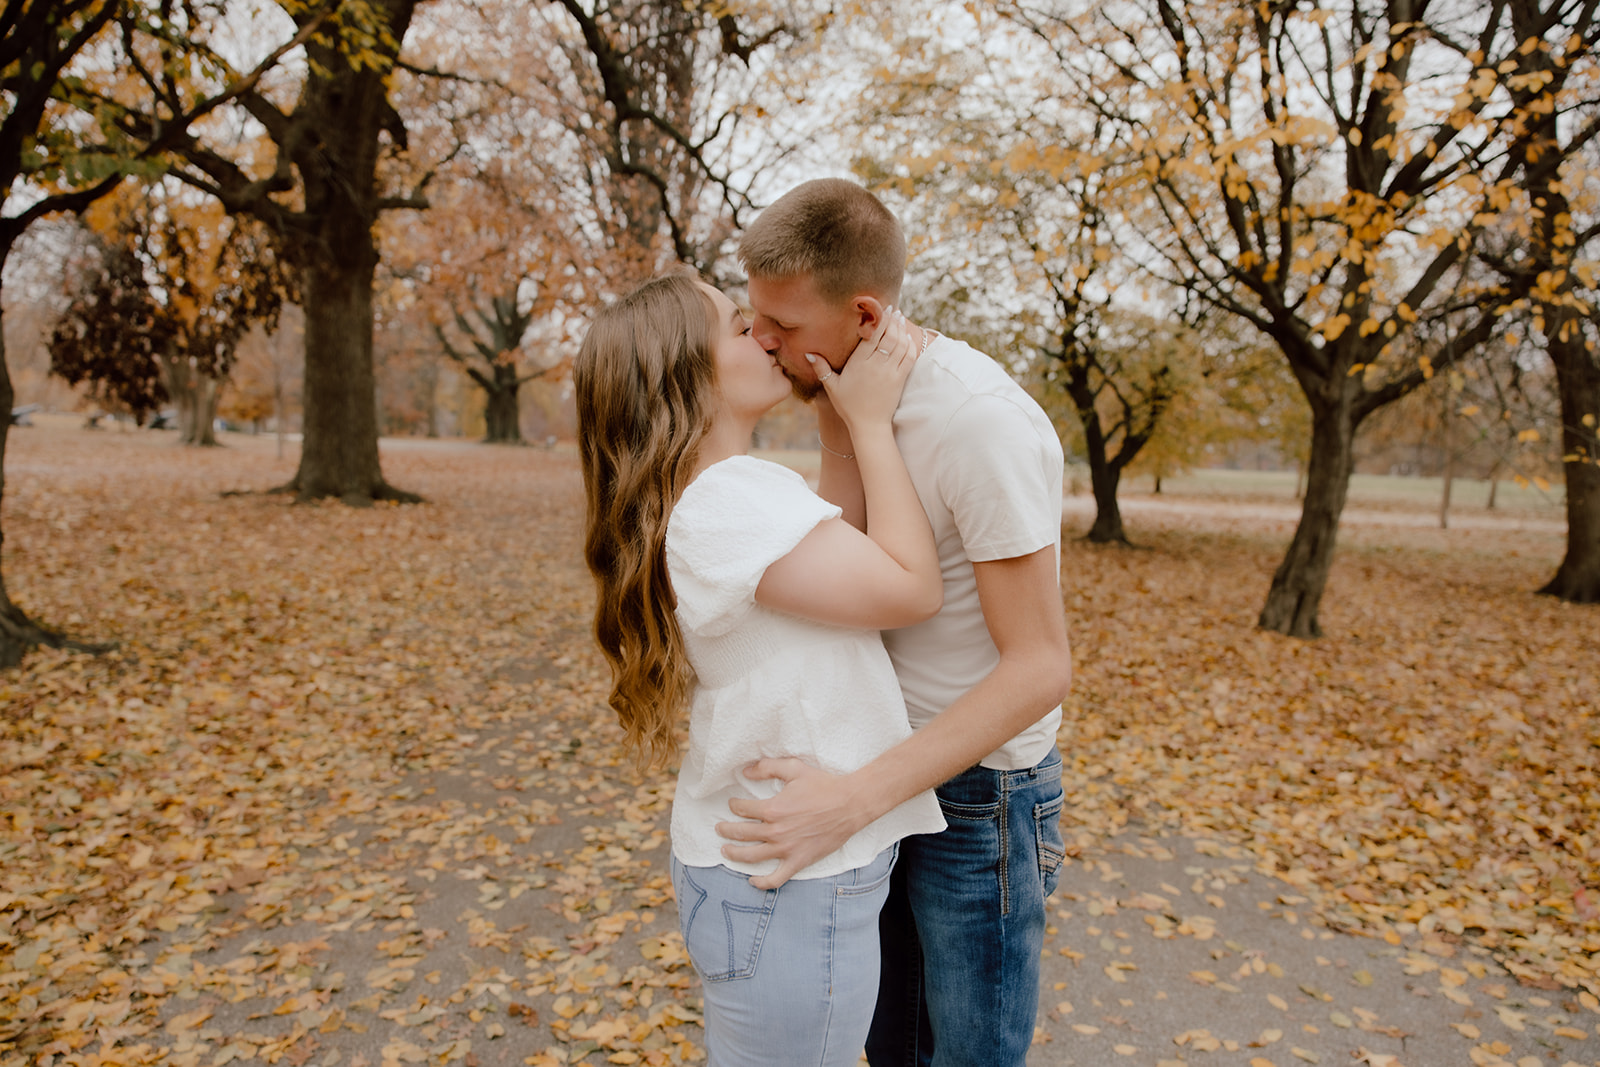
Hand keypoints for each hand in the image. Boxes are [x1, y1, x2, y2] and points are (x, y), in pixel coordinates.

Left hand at [716, 758, 871, 889]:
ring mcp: (786, 849)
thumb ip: (767, 767)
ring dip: (734, 854)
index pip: (742, 810)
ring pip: (751, 857)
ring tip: (726, 850)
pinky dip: (762, 883)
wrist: (849, 804)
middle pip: (741, 834)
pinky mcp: (798, 861)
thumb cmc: (823, 785)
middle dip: (726, 830)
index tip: (733, 805)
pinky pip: (776, 879)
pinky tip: (752, 880)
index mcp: (773, 809)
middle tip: (720, 828)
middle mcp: (776, 831)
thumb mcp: (794, 769)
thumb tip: (745, 771)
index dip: (734, 806)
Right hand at [806, 309, 915, 433]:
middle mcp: (875, 365)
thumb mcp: (832, 386)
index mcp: (858, 364)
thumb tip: (809, 353)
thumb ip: (822, 368)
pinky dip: (909, 345)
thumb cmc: (849, 406)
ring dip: (901, 329)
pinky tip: (907, 338)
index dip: (879, 321)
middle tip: (893, 310)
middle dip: (892, 321)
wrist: (869, 425)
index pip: (871, 336)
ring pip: (899, 344)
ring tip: (900, 319)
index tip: (882, 309)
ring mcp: (890, 372)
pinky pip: (908, 357)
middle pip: (887, 336)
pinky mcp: (900, 379)